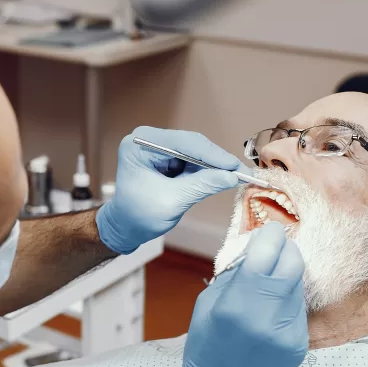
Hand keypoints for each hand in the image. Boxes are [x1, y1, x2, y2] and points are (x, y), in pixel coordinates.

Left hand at [96, 127, 245, 253]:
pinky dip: (207, 171)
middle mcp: (149, 139)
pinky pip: (194, 160)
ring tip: (235, 177)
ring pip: (196, 152)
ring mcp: (159, 147)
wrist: (126, 226)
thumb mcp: (171, 202)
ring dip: (214, 166)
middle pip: (192, 144)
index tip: (234, 166)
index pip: (182, 143)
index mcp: (140, 144)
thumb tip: (231, 176)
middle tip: (241, 173)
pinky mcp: (168, 157)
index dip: (211, 155)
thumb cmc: (138, 216)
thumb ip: (201, 186)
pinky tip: (220, 179)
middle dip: (215, 160)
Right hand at [168, 222, 307, 366]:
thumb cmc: (205, 350)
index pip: (267, 253)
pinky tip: (271, 307)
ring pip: (298, 285)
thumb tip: (255, 249)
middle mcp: (267, 316)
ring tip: (269, 280)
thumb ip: (233, 275)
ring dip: (286, 275)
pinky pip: (298, 308)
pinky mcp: (299, 344)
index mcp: (237, 303)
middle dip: (286, 249)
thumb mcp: (206, 305)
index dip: (272, 235)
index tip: (271, 230)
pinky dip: (287, 299)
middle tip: (276, 248)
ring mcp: (288, 332)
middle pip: (293, 264)